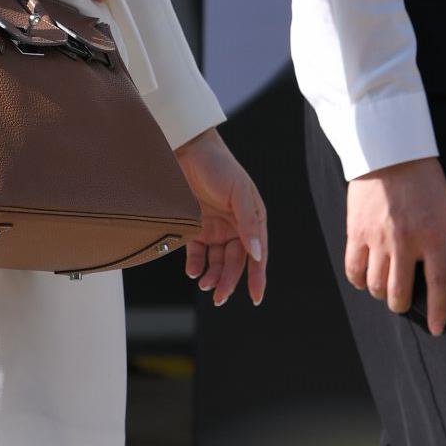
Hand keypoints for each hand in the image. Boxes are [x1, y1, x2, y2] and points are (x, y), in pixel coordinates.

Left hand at [177, 129, 266, 307]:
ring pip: (217, 261)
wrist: (187, 148)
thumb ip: (248, 224)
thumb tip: (257, 254)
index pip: (258, 254)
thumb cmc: (219, 166)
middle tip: (219, 296)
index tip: (256, 297)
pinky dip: (195, 264)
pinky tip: (192, 271)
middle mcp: (235, 226)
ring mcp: (215, 227)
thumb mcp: (239, 193)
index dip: (257, 277)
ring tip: (204, 284)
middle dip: (229, 280)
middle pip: (235, 262)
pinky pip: (197, 252)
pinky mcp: (195, 226)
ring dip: (212, 275)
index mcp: (252, 219)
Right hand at [346, 155, 445, 330]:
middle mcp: (405, 242)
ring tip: (385, 290)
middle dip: (402, 306)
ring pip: (376, 286)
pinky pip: (353, 268)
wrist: (389, 152)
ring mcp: (377, 239)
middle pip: (400, 292)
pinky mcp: (356, 232)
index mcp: (432, 236)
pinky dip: (359, 281)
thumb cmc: (422, 179)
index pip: (438, 285)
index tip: (436, 328)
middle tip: (404, 305)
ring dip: (381, 294)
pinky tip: (364, 280)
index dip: (438, 311)